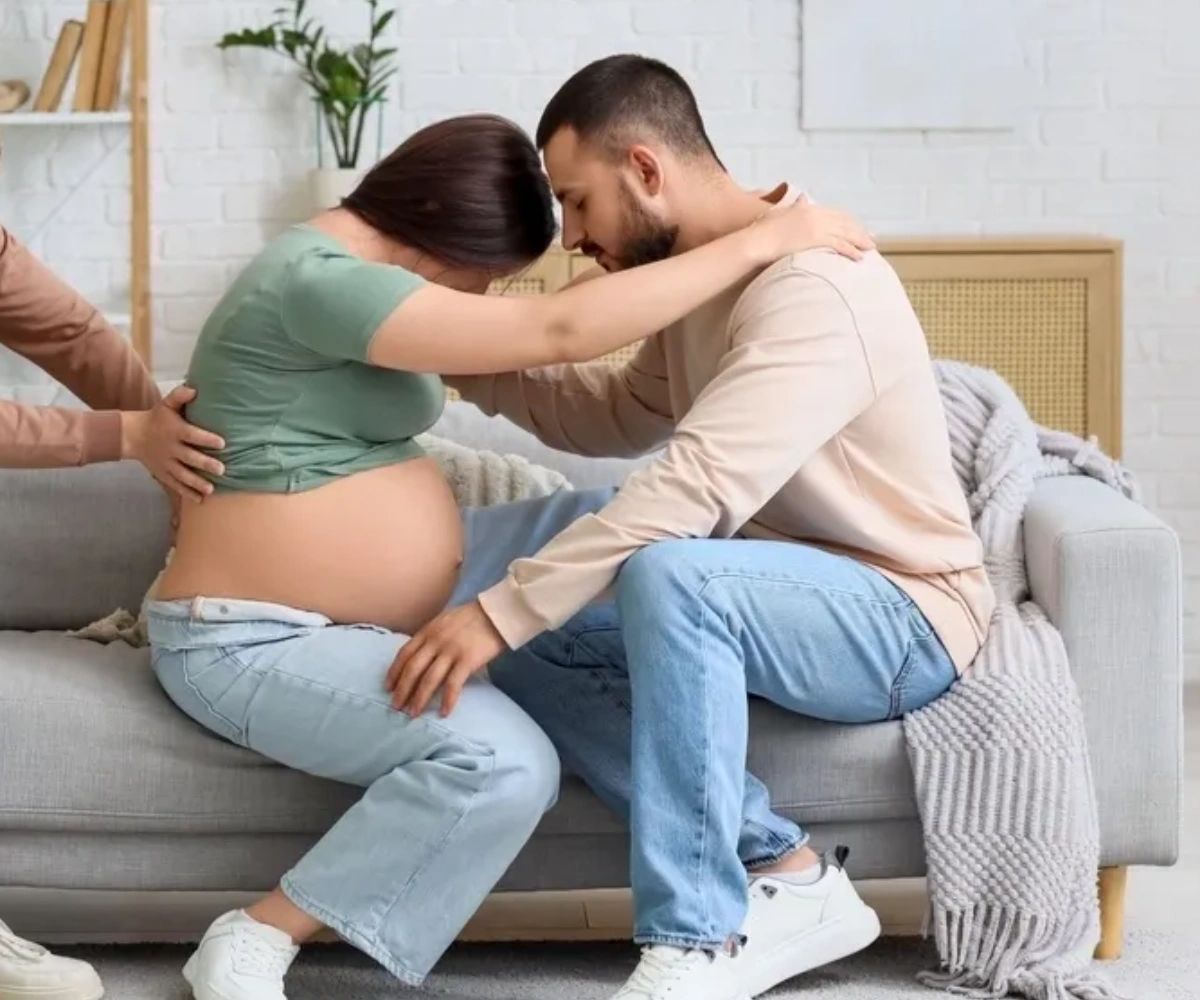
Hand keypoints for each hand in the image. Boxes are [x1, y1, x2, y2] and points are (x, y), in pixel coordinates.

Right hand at [121, 384, 225, 503]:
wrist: (132, 435)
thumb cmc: (157, 418)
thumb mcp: (166, 404)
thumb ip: (180, 396)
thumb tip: (194, 389)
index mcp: (175, 431)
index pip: (192, 435)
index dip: (206, 439)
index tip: (222, 443)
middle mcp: (171, 448)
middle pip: (189, 458)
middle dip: (205, 464)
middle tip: (221, 469)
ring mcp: (166, 463)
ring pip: (182, 475)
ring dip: (196, 483)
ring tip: (211, 489)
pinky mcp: (163, 473)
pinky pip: (175, 485)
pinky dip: (187, 493)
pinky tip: (200, 500)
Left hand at [385, 601, 508, 716]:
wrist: (497, 613)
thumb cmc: (473, 617)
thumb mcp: (444, 621)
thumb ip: (431, 636)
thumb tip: (421, 655)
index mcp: (428, 631)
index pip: (404, 654)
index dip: (394, 672)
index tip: (388, 688)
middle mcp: (435, 641)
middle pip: (412, 670)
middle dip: (402, 690)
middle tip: (396, 707)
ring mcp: (451, 651)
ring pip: (429, 679)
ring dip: (419, 699)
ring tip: (413, 714)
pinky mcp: (467, 660)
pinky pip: (453, 684)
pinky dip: (447, 700)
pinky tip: (444, 712)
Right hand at [752, 195, 874, 264]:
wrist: (756, 241)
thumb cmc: (761, 231)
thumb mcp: (777, 213)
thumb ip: (793, 206)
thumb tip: (803, 197)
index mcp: (808, 209)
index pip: (834, 214)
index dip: (848, 222)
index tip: (857, 227)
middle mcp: (816, 215)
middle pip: (844, 223)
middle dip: (859, 231)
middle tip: (872, 238)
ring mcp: (817, 227)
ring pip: (846, 233)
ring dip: (860, 241)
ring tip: (870, 249)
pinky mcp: (817, 239)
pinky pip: (840, 245)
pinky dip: (851, 251)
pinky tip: (859, 258)